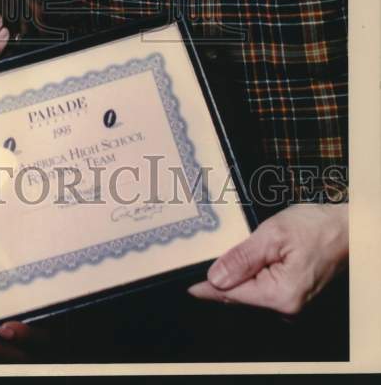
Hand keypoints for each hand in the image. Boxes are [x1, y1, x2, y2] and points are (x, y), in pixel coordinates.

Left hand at [188, 203, 347, 314]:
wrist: (346, 229)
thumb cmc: (315, 227)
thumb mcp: (272, 235)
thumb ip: (242, 258)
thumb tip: (216, 278)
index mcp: (281, 295)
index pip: (234, 294)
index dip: (208, 289)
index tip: (188, 288)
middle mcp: (287, 307)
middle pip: (241, 294)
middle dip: (221, 279)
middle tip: (197, 264)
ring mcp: (291, 303)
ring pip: (251, 291)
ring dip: (236, 276)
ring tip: (219, 258)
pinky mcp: (293, 294)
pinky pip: (263, 288)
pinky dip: (250, 275)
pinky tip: (242, 261)